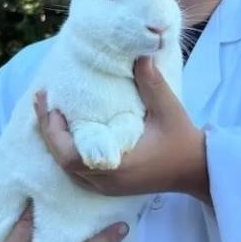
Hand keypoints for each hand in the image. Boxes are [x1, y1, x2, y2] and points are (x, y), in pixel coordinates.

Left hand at [34, 57, 210, 202]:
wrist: (196, 169)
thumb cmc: (182, 140)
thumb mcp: (168, 109)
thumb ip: (152, 83)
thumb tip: (140, 54)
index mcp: (116, 163)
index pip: (69, 154)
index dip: (51, 130)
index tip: (47, 103)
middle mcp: (107, 180)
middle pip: (62, 162)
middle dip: (49, 132)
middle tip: (44, 104)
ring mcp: (108, 187)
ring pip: (68, 169)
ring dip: (57, 144)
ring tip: (52, 116)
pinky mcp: (112, 187)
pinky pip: (79, 173)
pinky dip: (69, 153)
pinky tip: (70, 134)